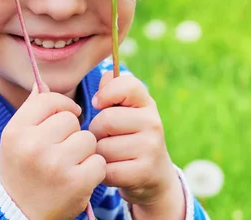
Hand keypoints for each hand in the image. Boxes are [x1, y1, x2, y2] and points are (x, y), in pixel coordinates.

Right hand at [0, 84, 105, 219]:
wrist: (20, 215)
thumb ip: (30, 110)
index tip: (64, 117)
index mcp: (16, 131)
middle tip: (61, 150)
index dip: (62, 106)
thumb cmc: (21, 170)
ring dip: (84, 151)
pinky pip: (99, 161)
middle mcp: (33, 146)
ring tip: (69, 165)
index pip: (48, 99)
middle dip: (72, 132)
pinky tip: (78, 178)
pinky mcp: (76, 182)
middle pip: (71, 119)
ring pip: (88, 139)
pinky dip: (93, 170)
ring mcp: (55, 165)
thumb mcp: (16, 139)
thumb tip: (41, 82)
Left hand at [89, 72, 185, 218]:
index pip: (126, 85)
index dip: (106, 93)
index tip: (99, 104)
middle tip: (105, 138)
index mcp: (147, 103)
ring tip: (111, 155)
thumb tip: (105, 76)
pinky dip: (103, 172)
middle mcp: (153, 123)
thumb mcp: (126, 111)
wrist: (154, 175)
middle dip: (96, 131)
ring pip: (103, 147)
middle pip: (105, 120)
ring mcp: (151, 148)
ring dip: (99, 154)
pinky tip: (114, 170)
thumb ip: (112, 90)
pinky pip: (106, 169)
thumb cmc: (130, 136)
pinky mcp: (143, 172)